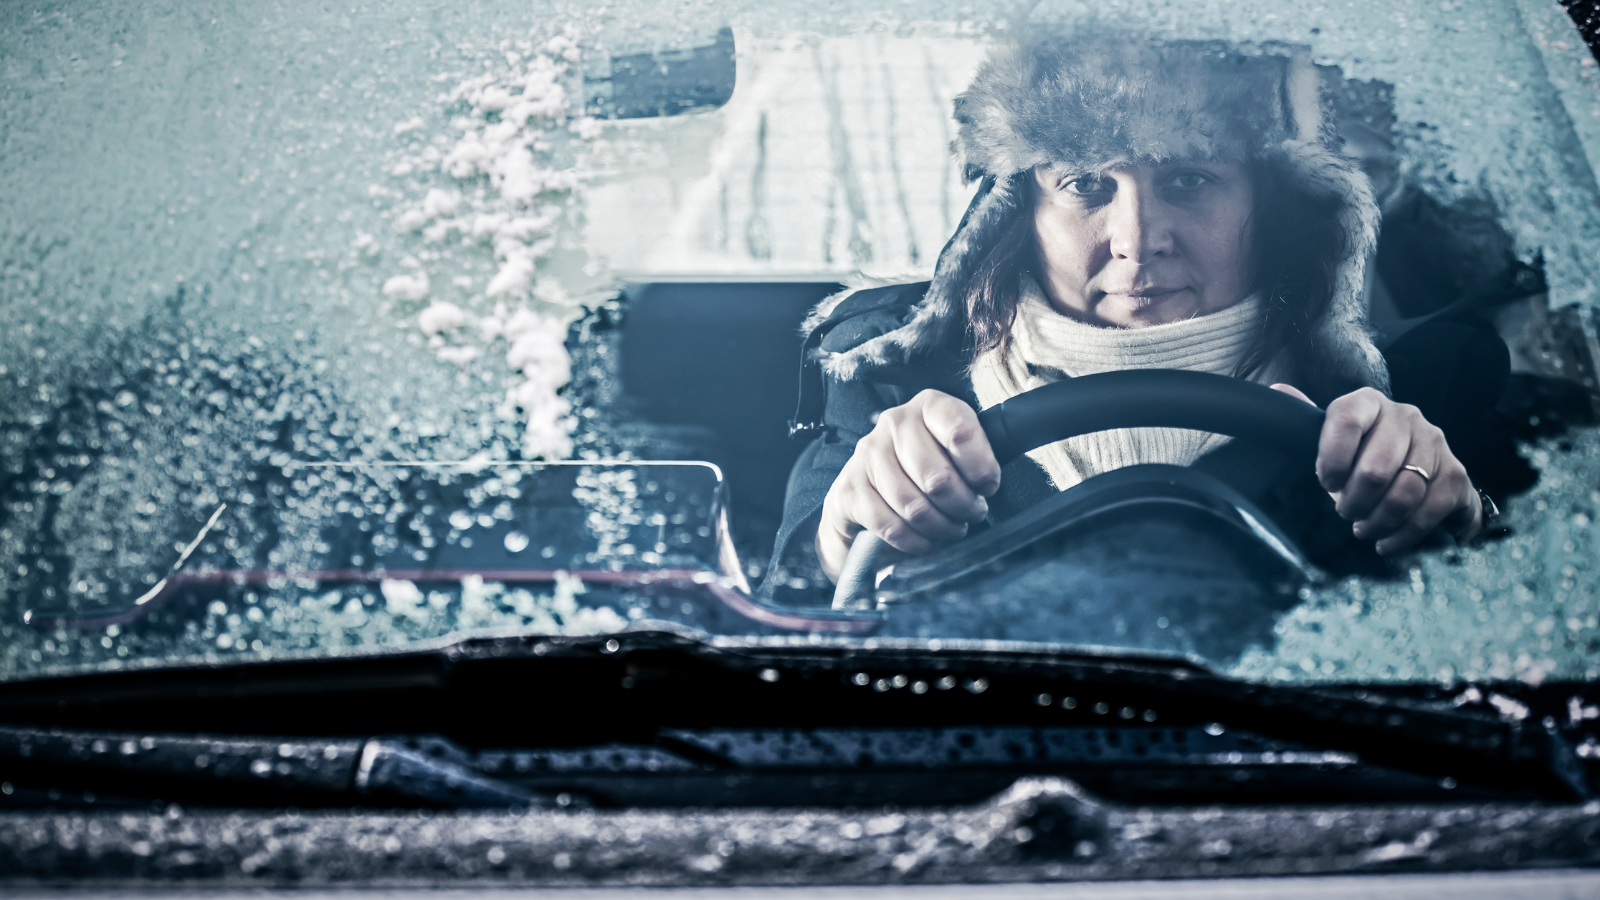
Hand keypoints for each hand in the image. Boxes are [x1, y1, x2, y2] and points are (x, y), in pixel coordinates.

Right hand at [817, 390, 1001, 581]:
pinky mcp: (849, 489)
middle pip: (937, 476)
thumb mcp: (957, 452)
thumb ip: (978, 456)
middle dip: (962, 506)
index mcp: (930, 405)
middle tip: (971, 514)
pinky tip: (925, 540)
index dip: (981, 468)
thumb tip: (991, 482)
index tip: (987, 487)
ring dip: (941, 527)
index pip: (960, 430)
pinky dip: (914, 541)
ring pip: (913, 505)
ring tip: (952, 528)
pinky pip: (889, 525)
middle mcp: (895, 422)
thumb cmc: (926, 471)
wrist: (868, 495)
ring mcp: (868, 454)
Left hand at [1272, 385, 1482, 553]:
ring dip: (1377, 521)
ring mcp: (1435, 442)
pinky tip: (1386, 542)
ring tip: (1363, 528)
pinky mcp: (1456, 473)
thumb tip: (1276, 389)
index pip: (1345, 420)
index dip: (1331, 459)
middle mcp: (1405, 415)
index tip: (1327, 483)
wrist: (1426, 476)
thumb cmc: (1367, 459)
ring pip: (1402, 493)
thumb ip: (1308, 422)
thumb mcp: (1334, 441)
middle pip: (1375, 469)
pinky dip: (1401, 535)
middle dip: (1354, 502)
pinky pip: (1426, 512)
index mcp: (1368, 403)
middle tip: (1345, 512)